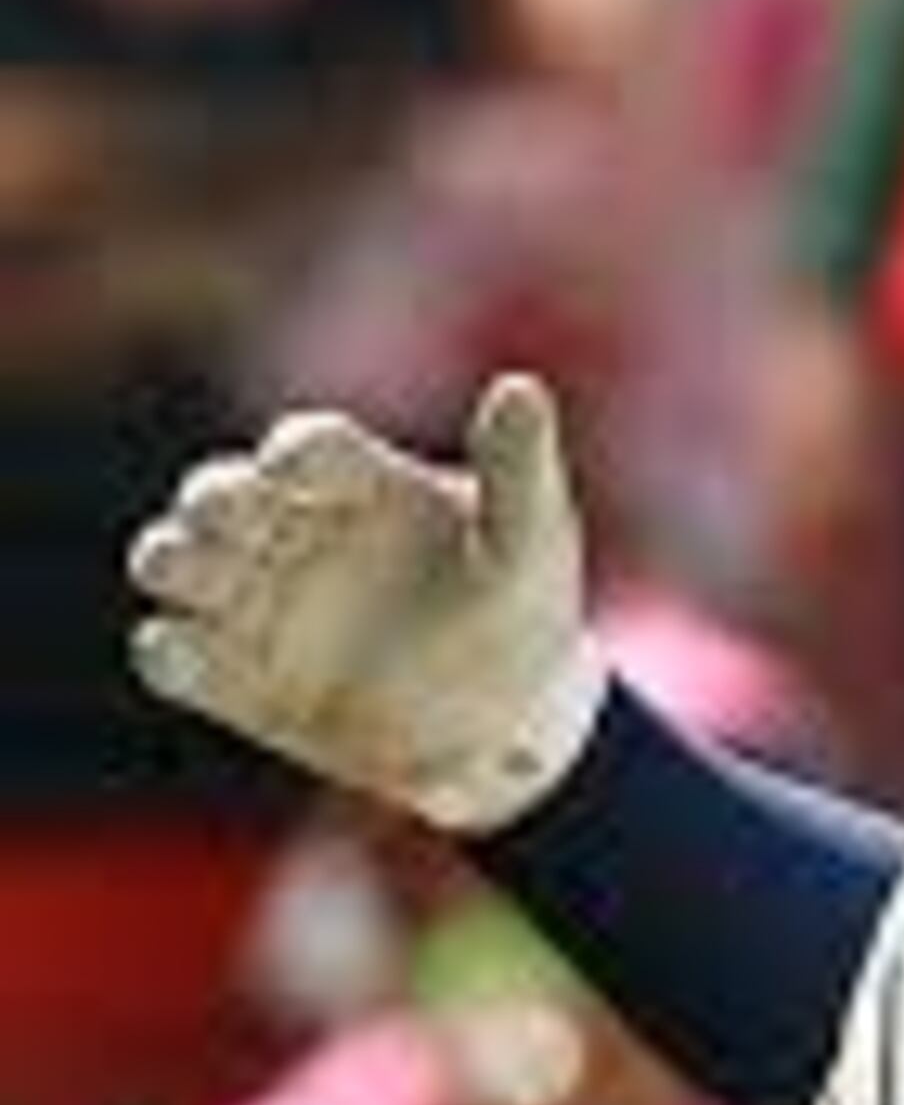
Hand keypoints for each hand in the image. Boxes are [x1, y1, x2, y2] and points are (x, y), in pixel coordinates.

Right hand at [128, 371, 604, 831]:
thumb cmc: (523, 606)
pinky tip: (178, 649)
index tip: (289, 466)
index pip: (313, 448)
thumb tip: (521, 387)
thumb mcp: (534, 538)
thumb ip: (518, 468)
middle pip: (222, 498)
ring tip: (180, 568)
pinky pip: (178, 661)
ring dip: (170, 560)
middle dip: (212, 503)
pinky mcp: (240, 678)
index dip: (295, 452)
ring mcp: (260, 602)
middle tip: (219, 515)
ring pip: (178, 565)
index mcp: (360, 483)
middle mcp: (294, 531)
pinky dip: (169, 654)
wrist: (511, 717)